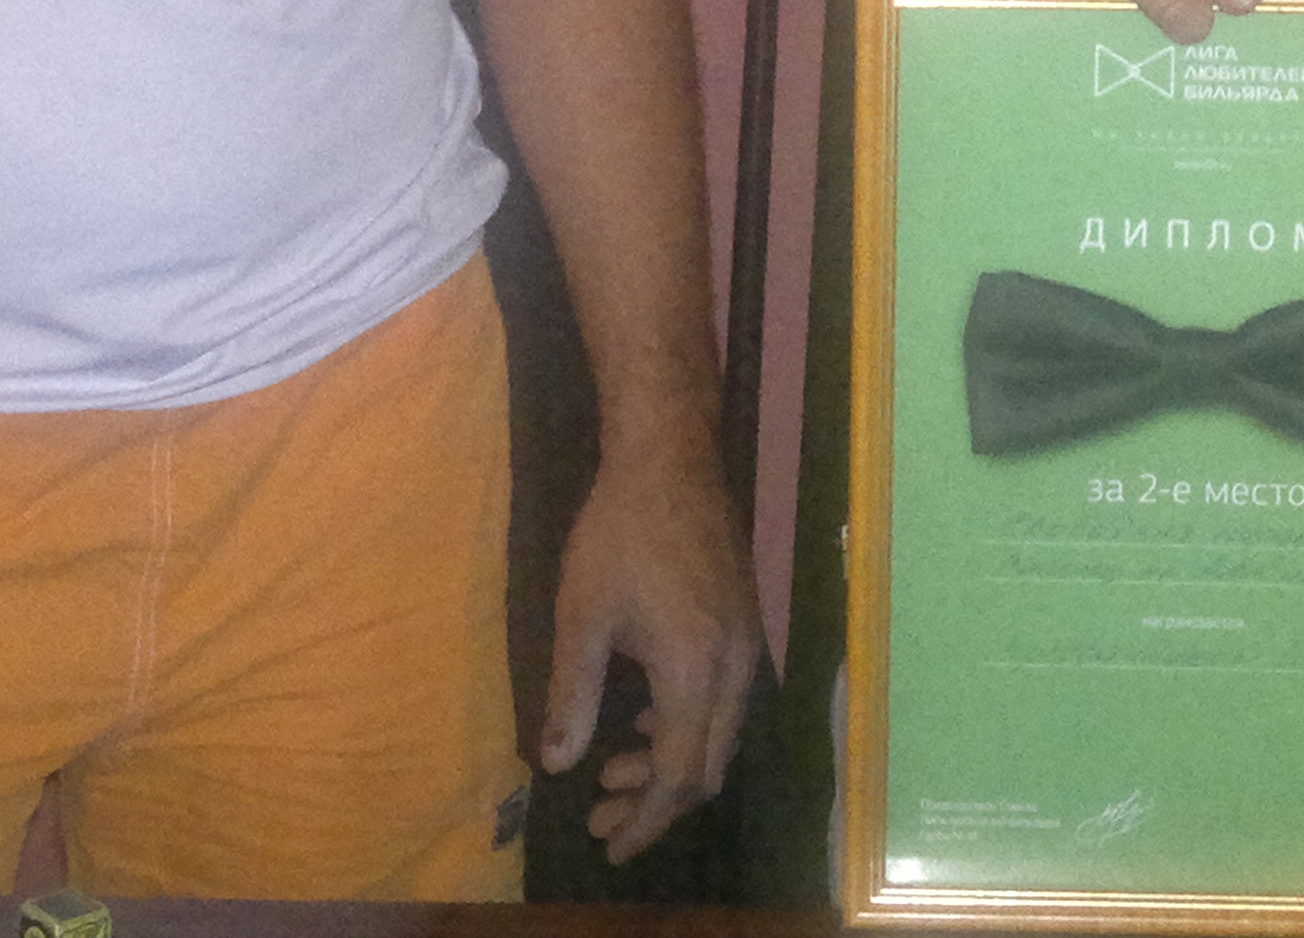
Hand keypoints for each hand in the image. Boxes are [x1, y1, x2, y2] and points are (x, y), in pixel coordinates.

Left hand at [539, 432, 761, 859]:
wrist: (671, 458)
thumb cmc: (617, 533)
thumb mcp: (581, 617)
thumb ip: (573, 698)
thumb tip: (556, 765)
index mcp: (695, 673)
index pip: (677, 776)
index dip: (644, 821)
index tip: (610, 846)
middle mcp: (734, 668)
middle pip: (706, 766)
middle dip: (654, 802)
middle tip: (601, 813)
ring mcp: (746, 645)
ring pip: (719, 737)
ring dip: (669, 764)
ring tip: (611, 770)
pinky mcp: (744, 625)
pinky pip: (725, 704)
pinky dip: (687, 728)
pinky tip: (643, 721)